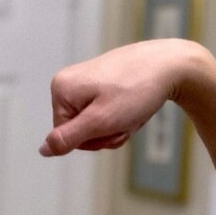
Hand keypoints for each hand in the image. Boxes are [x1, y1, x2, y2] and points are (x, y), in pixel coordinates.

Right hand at [40, 39, 208, 155]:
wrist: (172, 65)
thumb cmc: (137, 90)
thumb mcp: (100, 122)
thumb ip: (68, 139)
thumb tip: (43, 149)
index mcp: (61, 89)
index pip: (64, 137)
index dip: (91, 139)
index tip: (112, 125)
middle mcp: (69, 83)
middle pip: (79, 131)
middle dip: (105, 133)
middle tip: (125, 119)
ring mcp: (86, 82)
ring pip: (96, 125)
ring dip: (117, 126)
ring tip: (132, 112)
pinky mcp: (103, 83)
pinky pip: (106, 113)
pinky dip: (122, 116)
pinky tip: (135, 106)